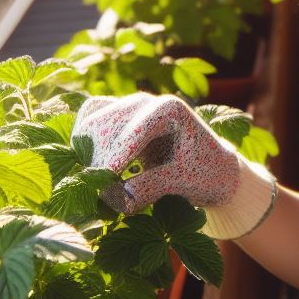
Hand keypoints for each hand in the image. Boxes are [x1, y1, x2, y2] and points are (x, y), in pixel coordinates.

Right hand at [72, 93, 276, 238]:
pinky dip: (85, 146)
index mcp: (168, 109)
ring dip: (90, 156)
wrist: (213, 169)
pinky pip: (88, 124)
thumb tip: (120, 197)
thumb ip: (154, 186)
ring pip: (90, 125)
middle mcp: (145, 102)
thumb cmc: (206, 173)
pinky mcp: (116, 120)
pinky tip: (93, 169)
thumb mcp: (186, 181)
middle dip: (101, 161)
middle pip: (104, 127)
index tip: (106, 186)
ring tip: (106, 187)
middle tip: (107, 194)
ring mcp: (127, 108)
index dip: (114, 160)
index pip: (129, 132)